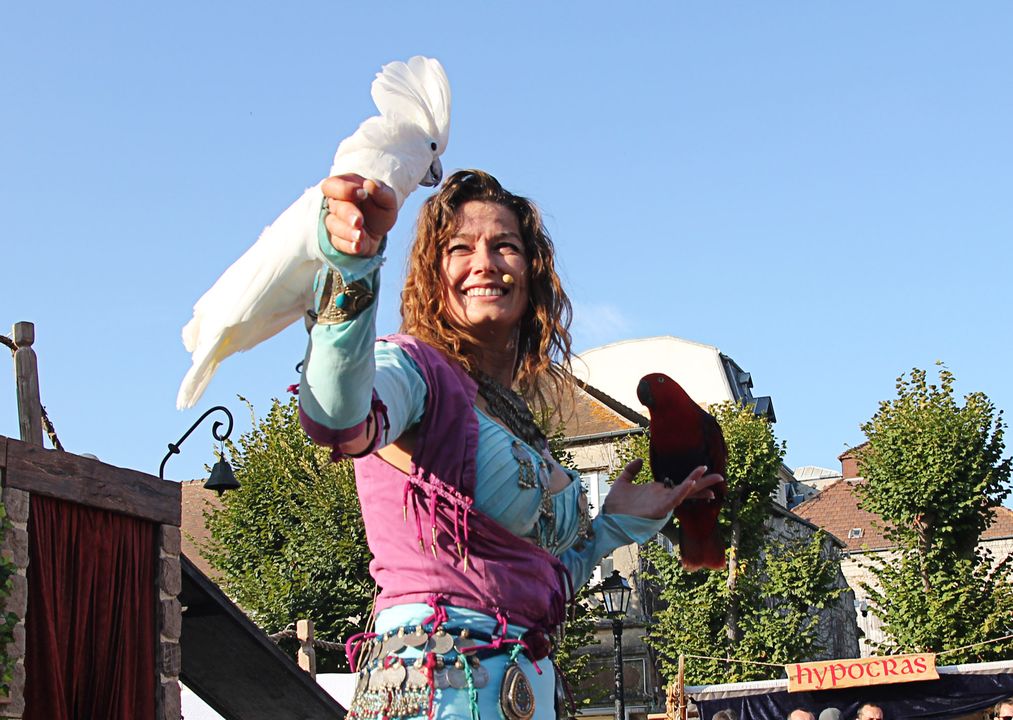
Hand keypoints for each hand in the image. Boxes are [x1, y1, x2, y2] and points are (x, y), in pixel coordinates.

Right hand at [321, 174, 397, 256]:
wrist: (379, 233)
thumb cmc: (379, 210)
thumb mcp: (388, 200)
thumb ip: (382, 191)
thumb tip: (370, 184)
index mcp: (345, 188)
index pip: (332, 185)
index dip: (344, 189)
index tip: (362, 194)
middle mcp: (336, 204)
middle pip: (335, 206)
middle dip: (347, 213)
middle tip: (359, 220)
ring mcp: (335, 222)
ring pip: (333, 225)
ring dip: (347, 231)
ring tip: (361, 235)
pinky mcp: (337, 240)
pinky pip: (338, 243)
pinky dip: (348, 245)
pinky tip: (357, 246)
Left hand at [603, 459, 724, 519]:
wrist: (608, 518)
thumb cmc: (615, 505)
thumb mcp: (623, 482)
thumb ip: (631, 470)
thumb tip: (640, 460)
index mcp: (658, 492)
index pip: (679, 485)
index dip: (693, 479)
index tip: (705, 471)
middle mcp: (663, 497)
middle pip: (688, 488)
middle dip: (704, 483)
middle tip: (720, 477)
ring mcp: (662, 503)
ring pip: (684, 492)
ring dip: (697, 483)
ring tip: (710, 475)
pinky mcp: (659, 510)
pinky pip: (674, 499)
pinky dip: (683, 491)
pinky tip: (691, 482)